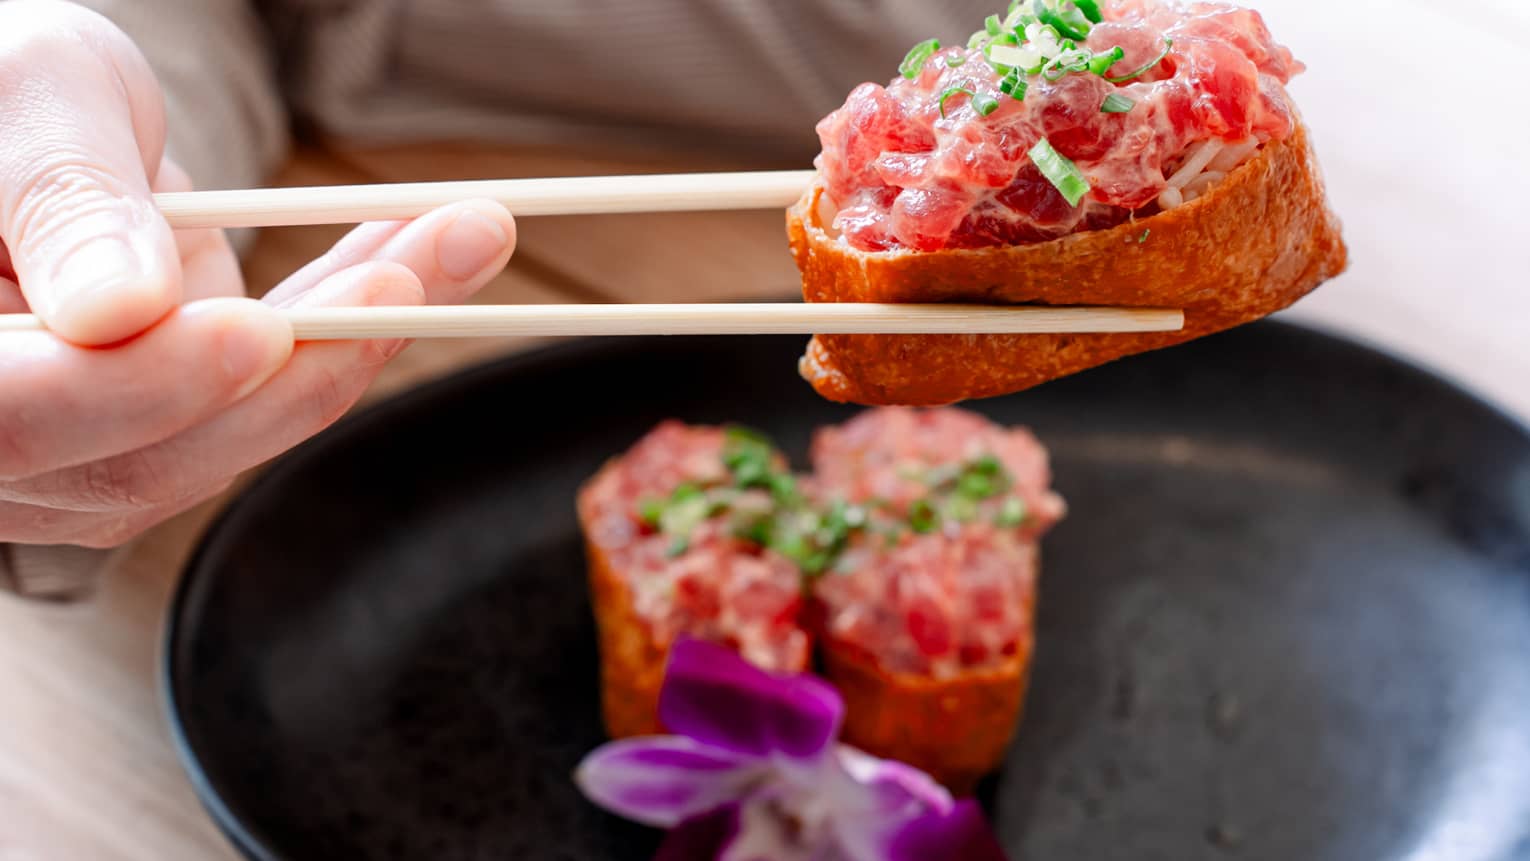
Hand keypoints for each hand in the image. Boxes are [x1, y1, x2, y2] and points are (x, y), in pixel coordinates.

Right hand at [0, 1, 515, 547]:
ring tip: (462, 237)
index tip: (255, 329)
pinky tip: (431, 258)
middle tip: (410, 273)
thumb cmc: (9, 93)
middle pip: (139, 454)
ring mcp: (83, 451)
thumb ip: (60, 202)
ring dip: (357, 340)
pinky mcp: (170, 427)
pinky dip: (353, 326)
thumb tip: (117, 313)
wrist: (36, 125)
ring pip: (229, 436)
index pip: (17, 418)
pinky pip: (269, 397)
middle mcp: (1, 439)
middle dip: (299, 363)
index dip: (141, 388)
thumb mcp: (27, 102)